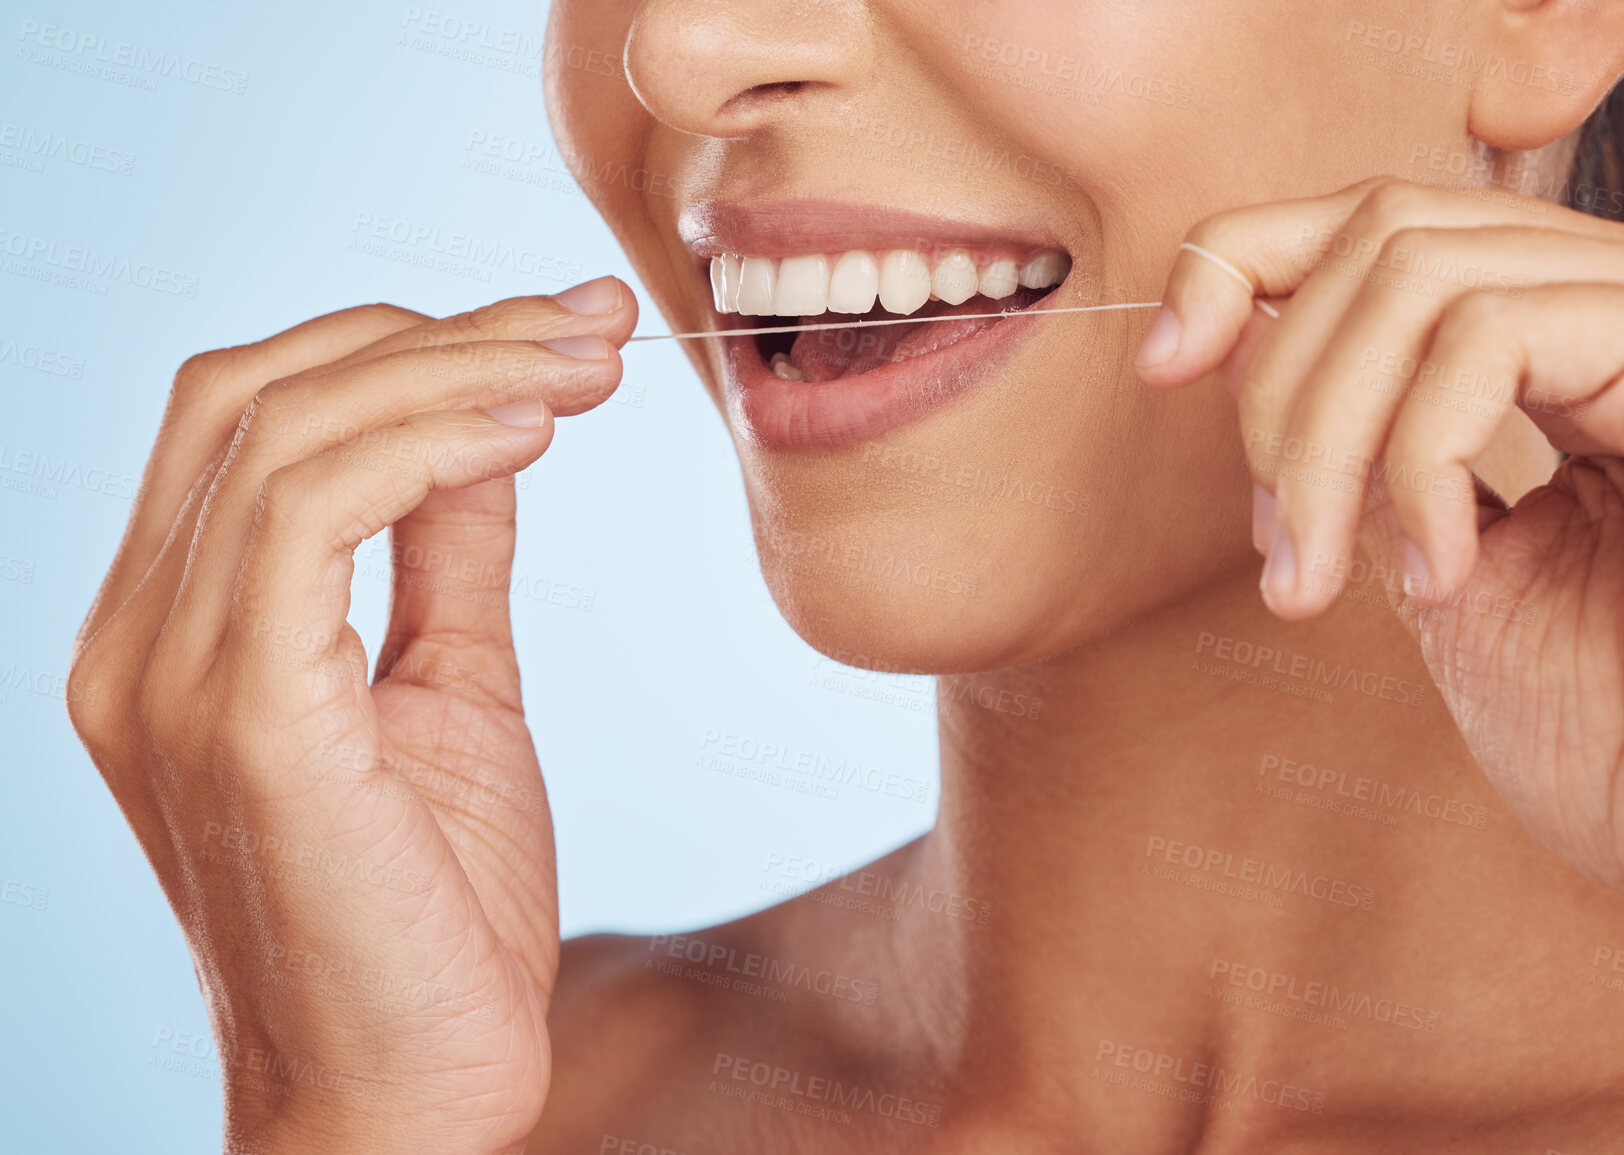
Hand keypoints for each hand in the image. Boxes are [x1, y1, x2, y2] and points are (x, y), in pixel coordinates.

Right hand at [67, 277, 636, 1152]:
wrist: (417, 1093)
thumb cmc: (434, 912)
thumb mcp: (453, 693)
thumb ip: (447, 557)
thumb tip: (489, 427)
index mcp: (172, 633)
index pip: (248, 417)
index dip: (398, 344)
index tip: (556, 332)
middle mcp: (136, 643)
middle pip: (248, 390)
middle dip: (433, 331)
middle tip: (590, 322)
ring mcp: (167, 680)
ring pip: (284, 431)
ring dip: (454, 371)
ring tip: (589, 364)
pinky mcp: (240, 720)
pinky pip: (311, 513)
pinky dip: (428, 443)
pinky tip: (535, 430)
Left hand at [1138, 178, 1623, 945]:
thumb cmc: (1614, 739)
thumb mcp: (1439, 565)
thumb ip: (1361, 443)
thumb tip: (1228, 341)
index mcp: (1587, 337)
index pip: (1391, 217)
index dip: (1249, 260)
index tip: (1163, 366)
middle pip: (1385, 228)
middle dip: (1277, 389)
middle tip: (1280, 547)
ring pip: (1418, 271)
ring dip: (1321, 438)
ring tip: (1321, 576)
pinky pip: (1491, 337)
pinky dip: (1416, 460)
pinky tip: (1440, 578)